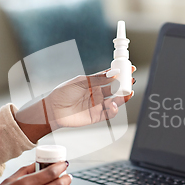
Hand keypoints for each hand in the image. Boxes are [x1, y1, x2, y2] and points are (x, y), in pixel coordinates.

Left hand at [14, 66, 135, 138]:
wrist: (53, 110)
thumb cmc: (63, 93)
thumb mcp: (81, 82)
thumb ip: (98, 79)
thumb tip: (114, 73)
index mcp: (93, 83)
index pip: (110, 77)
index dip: (121, 72)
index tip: (130, 68)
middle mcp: (97, 94)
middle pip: (115, 88)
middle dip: (125, 85)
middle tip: (132, 81)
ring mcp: (97, 105)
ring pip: (115, 101)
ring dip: (123, 98)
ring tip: (128, 93)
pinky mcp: (96, 116)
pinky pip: (109, 113)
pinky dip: (115, 110)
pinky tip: (114, 105)